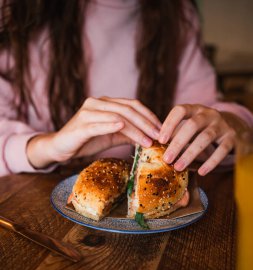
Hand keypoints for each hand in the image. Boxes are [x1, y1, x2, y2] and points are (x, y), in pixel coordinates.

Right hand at [27, 96, 160, 168]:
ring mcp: (88, 112)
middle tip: (159, 136)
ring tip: (148, 140)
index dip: (150, 116)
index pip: (133, 105)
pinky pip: (98, 124)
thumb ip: (127, 134)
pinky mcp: (80, 125)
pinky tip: (122, 128)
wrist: (60, 147)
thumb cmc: (86, 141)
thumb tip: (149, 137)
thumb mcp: (111, 137)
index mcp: (106, 103)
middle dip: (146, 123)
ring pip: (117, 117)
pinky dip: (110, 125)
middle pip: (128, 109)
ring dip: (135, 129)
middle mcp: (97, 103)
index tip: (162, 130)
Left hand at [158, 104, 238, 174]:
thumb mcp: (189, 128)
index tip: (160, 140)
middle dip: (178, 143)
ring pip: (206, 137)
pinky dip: (211, 162)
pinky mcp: (232, 138)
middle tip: (166, 159)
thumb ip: (175, 135)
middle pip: (192, 125)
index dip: (169, 124)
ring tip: (178, 167)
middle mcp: (209, 114)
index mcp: (195, 109)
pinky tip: (201, 172)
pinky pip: (222, 150)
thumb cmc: (202, 131)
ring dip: (190, 154)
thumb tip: (154, 148)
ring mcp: (222, 125)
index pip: (180, 110)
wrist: (232, 129)